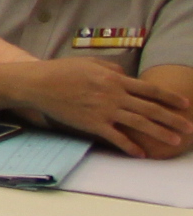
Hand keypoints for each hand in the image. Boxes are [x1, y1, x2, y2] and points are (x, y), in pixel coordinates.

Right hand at [29, 60, 192, 157]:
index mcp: (115, 78)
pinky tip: (141, 153)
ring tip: (175, 141)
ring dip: (159, 133)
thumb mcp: (89, 62)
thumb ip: (111, 67)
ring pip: (139, 123)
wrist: (38, 83)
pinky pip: (115, 137)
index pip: (150, 89)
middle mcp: (114, 95)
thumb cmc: (61, 70)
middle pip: (150, 108)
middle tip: (190, 127)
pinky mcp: (92, 123)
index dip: (170, 97)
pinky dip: (130, 146)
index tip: (185, 104)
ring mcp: (104, 110)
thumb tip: (126, 74)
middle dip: (173, 119)